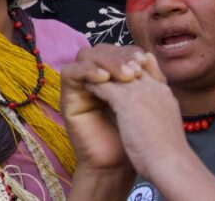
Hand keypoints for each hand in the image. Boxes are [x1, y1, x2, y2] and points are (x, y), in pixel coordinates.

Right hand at [61, 45, 149, 171]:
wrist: (121, 165)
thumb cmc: (137, 138)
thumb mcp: (147, 102)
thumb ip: (145, 78)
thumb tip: (146, 54)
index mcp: (116, 79)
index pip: (117, 51)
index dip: (129, 52)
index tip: (144, 63)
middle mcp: (96, 80)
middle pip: (101, 50)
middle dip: (119, 56)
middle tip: (133, 71)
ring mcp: (81, 87)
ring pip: (85, 56)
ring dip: (106, 62)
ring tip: (124, 77)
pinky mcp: (68, 97)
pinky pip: (70, 72)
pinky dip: (87, 71)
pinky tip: (104, 79)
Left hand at [85, 56, 185, 179]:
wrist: (172, 166)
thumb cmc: (168, 153)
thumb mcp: (166, 123)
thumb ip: (156, 109)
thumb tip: (145, 109)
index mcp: (164, 92)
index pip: (144, 63)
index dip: (125, 63)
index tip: (111, 70)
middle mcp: (154, 86)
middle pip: (128, 60)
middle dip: (110, 62)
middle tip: (94, 67)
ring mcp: (142, 92)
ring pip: (114, 68)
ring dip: (99, 70)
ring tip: (87, 75)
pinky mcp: (127, 101)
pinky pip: (104, 84)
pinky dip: (93, 84)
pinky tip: (84, 87)